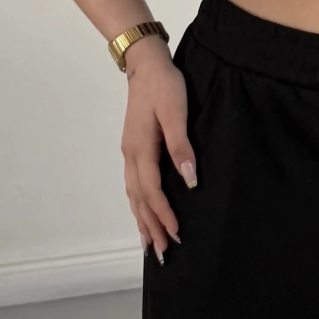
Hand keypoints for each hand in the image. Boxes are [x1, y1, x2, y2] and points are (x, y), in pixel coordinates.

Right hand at [120, 48, 197, 261]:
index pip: (152, 191)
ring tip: (150, 244)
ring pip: (134, 195)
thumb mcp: (176, 112)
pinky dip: (138, 204)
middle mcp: (131, 156)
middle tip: (163, 253)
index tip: (177, 234)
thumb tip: (189, 179)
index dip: (164, 215)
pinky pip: (134, 186)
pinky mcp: (133, 149)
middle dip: (151, 227)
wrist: (145, 65)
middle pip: (139, 200)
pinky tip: (143, 213)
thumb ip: (181, 145)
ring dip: (142, 220)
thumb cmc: (164, 86)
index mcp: (141, 150)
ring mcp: (129, 153)